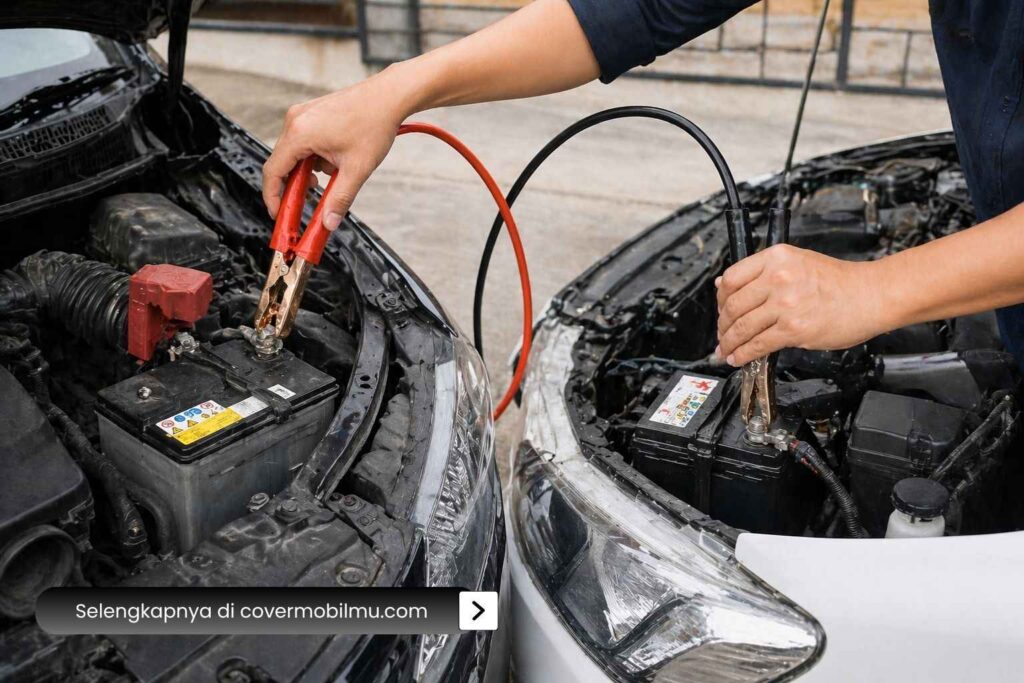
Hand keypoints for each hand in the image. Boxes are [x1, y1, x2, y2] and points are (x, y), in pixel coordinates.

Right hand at [262, 65, 421, 230]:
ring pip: (294, 153)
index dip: (273, 197)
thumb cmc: (374, 123)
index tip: (280, 213)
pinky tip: (335, 160)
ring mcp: (302, 114)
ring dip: (309, 171)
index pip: (273, 172)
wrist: (389, 97)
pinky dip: (314, 157)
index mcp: (299, 133)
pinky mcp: (311, 113)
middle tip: (312, 200)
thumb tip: (329, 222)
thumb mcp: (356, 169)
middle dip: (296, 185)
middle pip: (282, 163)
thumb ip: (340, 199)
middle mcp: (295, 121)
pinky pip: (303, 141)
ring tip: (335, 174)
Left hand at [715, 244, 885, 365]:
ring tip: (726, 350)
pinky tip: (739, 358)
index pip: (732, 278)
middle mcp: (778, 277)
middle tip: (721, 334)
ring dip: (729, 342)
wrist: (872, 295)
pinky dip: (743, 354)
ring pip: (742, 327)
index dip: (720, 298)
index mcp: (776, 258)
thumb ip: (762, 272)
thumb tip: (725, 284)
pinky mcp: (794, 329)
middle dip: (722, 325)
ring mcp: (785, 304)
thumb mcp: (797, 262)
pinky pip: (758, 344)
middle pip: (733, 305)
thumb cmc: (839, 281)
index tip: (720, 309)